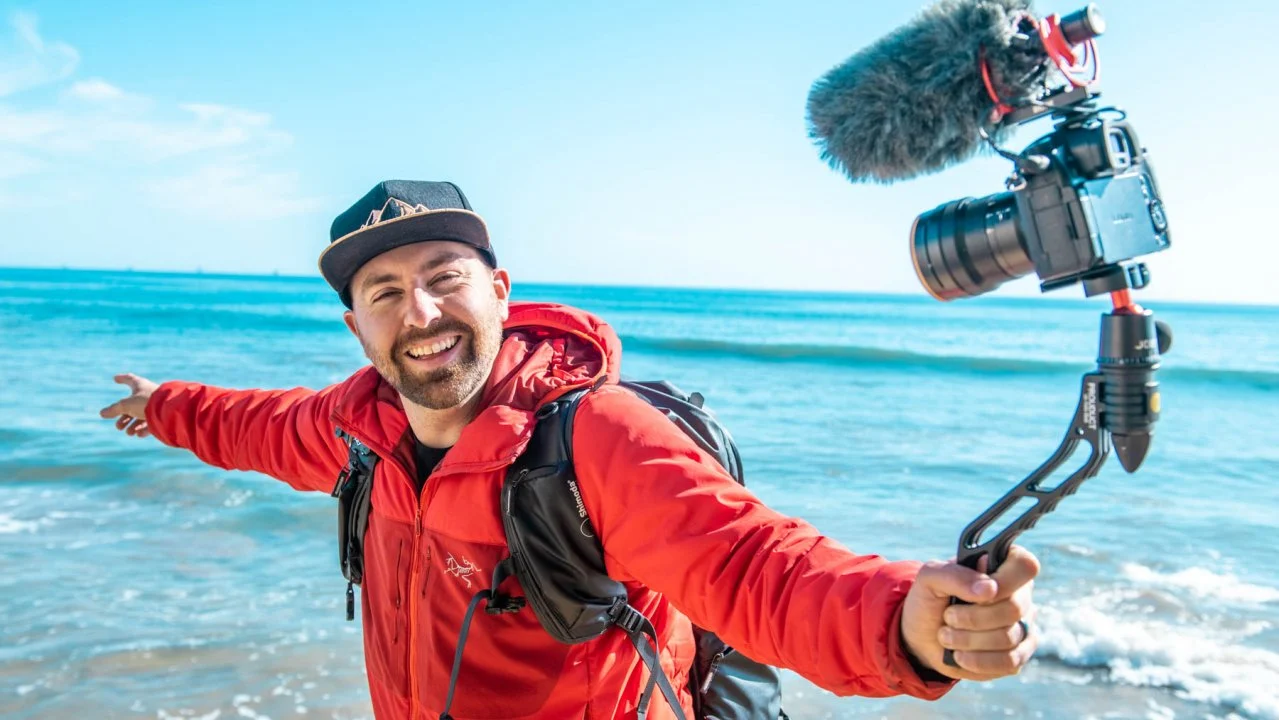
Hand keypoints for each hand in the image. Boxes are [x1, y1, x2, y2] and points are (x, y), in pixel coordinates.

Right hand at [99, 373, 159, 437]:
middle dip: (124, 417)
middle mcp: (148, 394)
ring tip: (129, 432)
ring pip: (142, 416)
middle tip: (118, 427)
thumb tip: (102, 413)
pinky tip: (138, 434)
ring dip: (133, 425)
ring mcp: (156, 405)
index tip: (116, 378)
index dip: (123, 379)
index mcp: (140, 386)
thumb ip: (114, 409)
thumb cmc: (146, 402)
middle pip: (133, 405)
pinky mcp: (162, 415)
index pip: (130, 380)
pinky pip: (152, 423)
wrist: (169, 409)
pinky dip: (144, 429)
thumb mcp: (126, 405)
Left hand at [900, 545, 1039, 681]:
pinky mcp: (1018, 654)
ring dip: (968, 640)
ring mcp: (1023, 626)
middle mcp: (1020, 594)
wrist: (923, 636)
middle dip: (972, 617)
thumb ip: (955, 575)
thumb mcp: (930, 578)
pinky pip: (1009, 662)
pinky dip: (977, 660)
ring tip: (946, 636)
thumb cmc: (931, 599)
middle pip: (1014, 608)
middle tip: (948, 616)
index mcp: (1003, 565)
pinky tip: (959, 655)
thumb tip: (989, 589)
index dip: (1004, 581)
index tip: (977, 593)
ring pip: (1009, 637)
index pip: (1025, 565)